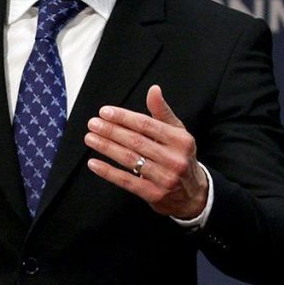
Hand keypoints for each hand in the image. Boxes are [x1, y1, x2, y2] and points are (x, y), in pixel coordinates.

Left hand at [84, 85, 208, 218]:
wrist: (193, 194)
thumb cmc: (180, 157)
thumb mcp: (178, 133)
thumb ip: (162, 112)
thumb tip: (154, 90)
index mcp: (180, 140)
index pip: (147, 125)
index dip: (124, 117)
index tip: (105, 112)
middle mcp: (174, 159)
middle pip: (136, 141)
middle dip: (111, 131)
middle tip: (93, 124)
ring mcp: (164, 178)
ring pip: (129, 159)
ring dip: (106, 147)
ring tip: (91, 138)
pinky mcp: (153, 194)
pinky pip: (126, 181)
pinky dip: (108, 172)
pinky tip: (94, 163)